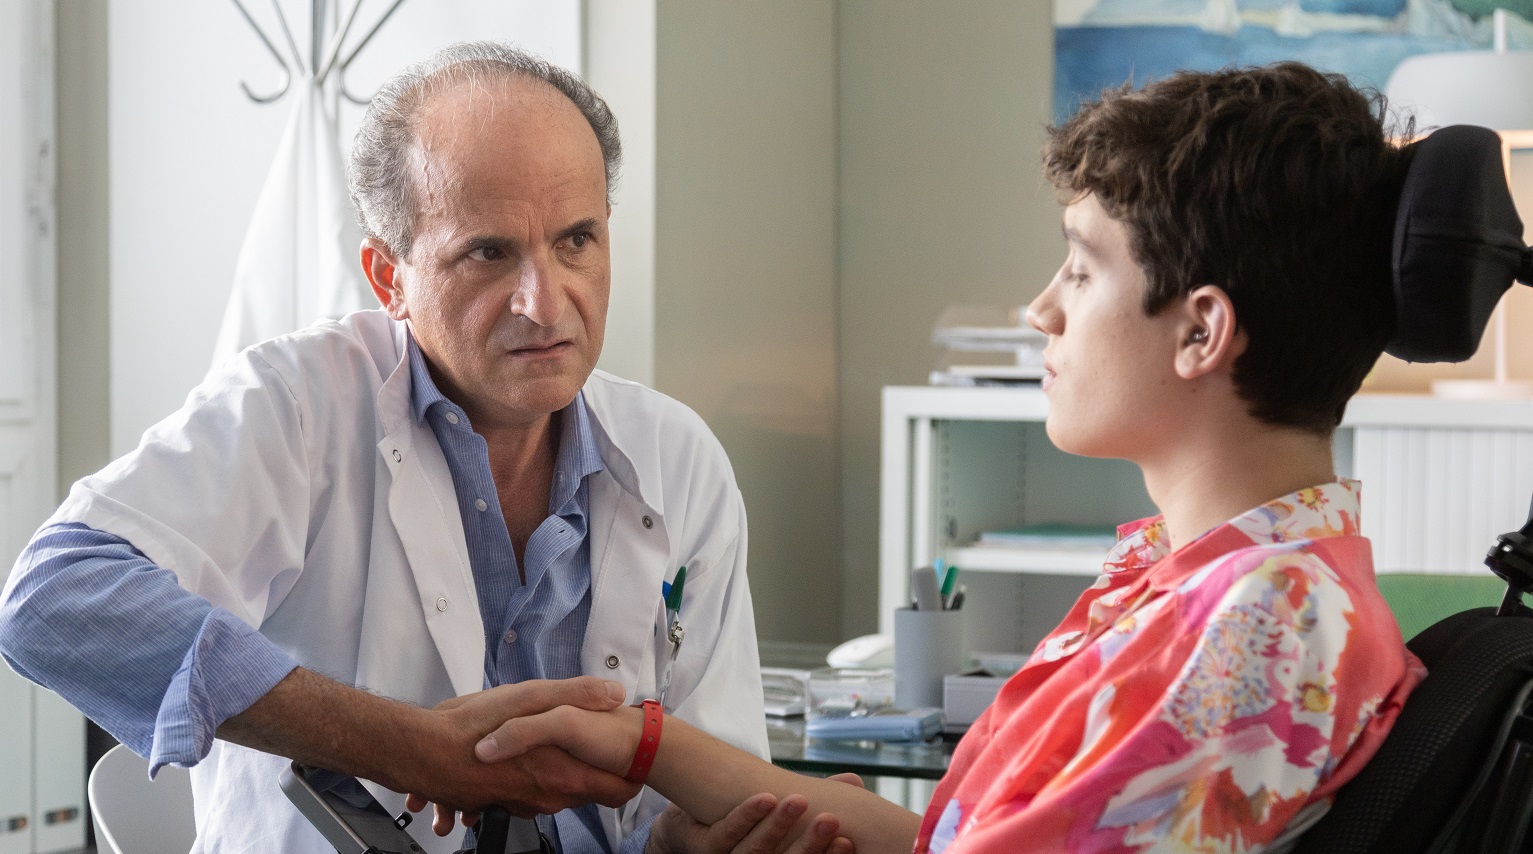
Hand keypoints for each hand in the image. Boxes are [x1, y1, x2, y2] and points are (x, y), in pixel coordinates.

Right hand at [402, 677, 639, 832]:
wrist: (421, 754)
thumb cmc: (472, 728)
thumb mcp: (530, 697)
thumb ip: (576, 695)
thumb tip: (613, 693)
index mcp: (561, 775)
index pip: (616, 791)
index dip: (629, 777)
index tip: (631, 762)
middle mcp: (545, 798)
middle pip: (586, 792)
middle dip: (591, 770)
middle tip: (589, 744)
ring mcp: (521, 805)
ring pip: (553, 793)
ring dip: (555, 775)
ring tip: (545, 746)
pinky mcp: (500, 805)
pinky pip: (523, 797)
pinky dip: (524, 781)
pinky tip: (512, 759)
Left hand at [647, 774, 863, 853]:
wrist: (688, 822)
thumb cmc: (743, 818)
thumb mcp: (780, 810)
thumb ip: (816, 797)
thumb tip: (854, 782)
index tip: (847, 841)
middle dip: (809, 846)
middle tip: (831, 823)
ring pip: (756, 851)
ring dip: (778, 827)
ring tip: (798, 801)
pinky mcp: (704, 848)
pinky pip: (726, 833)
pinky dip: (746, 816)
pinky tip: (764, 798)